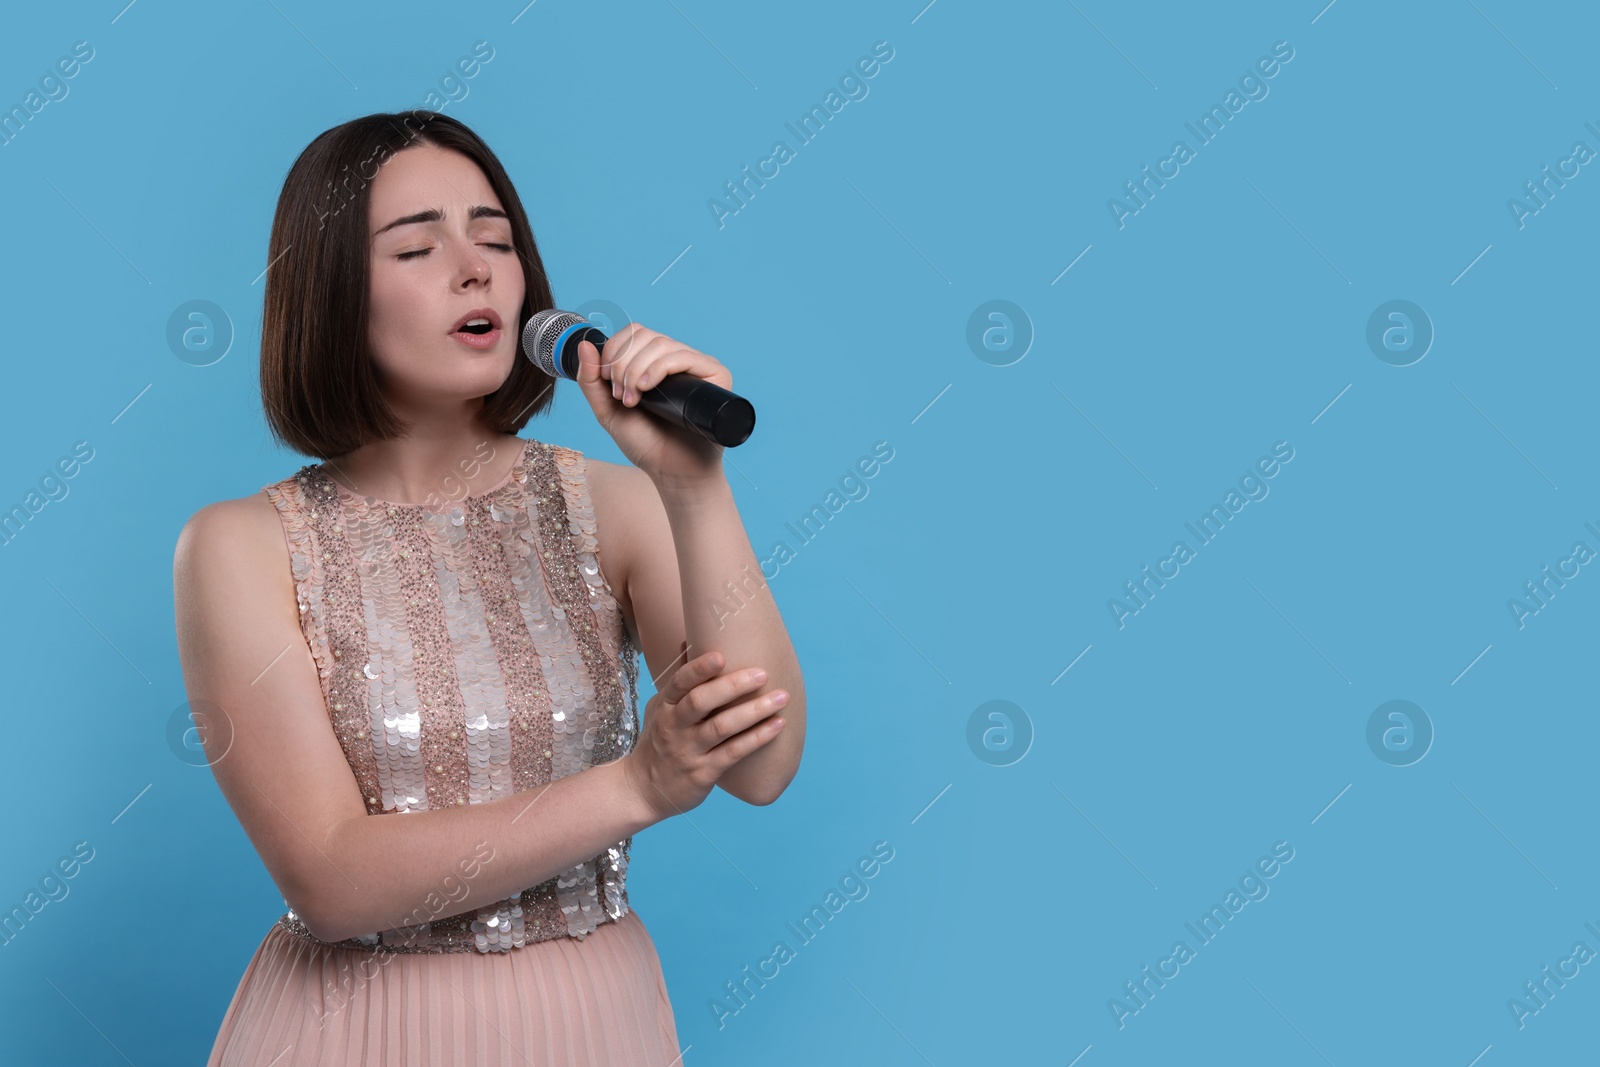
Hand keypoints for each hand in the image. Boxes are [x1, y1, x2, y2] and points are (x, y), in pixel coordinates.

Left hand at [574, 323, 729, 487]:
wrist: (673, 471)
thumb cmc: (645, 444)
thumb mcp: (607, 410)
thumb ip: (591, 380)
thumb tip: (584, 343)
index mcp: (653, 361)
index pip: (633, 333)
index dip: (614, 351)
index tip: (609, 384)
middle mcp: (676, 358)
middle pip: (644, 335)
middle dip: (622, 363)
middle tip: (621, 396)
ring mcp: (696, 365)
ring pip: (661, 344)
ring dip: (636, 369)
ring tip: (634, 400)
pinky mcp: (715, 375)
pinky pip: (684, 356)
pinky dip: (659, 368)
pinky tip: (648, 388)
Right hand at [620, 645, 788, 819]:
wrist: (643, 790)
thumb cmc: (660, 740)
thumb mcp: (661, 708)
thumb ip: (678, 679)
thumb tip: (688, 641)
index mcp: (665, 706)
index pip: (679, 682)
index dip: (698, 668)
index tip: (721, 655)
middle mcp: (674, 727)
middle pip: (701, 702)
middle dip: (732, 686)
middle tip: (763, 674)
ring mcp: (688, 751)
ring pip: (721, 728)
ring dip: (753, 711)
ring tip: (781, 698)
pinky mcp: (703, 773)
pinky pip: (733, 753)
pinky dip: (756, 739)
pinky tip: (777, 726)